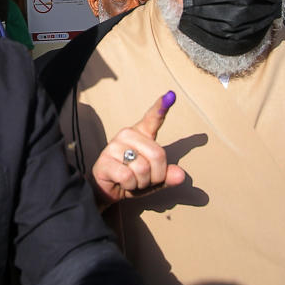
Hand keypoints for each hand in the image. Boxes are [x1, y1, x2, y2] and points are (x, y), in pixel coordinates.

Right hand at [90, 92, 185, 209]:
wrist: (108, 189)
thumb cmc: (133, 179)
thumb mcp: (154, 179)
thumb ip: (168, 176)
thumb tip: (180, 175)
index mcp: (142, 134)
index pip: (153, 118)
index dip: (162, 107)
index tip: (171, 95)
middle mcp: (128, 135)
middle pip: (157, 154)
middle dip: (156, 175)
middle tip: (145, 179)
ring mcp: (114, 146)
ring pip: (143, 168)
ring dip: (142, 182)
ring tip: (132, 181)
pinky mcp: (104, 160)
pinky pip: (128, 177)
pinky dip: (130, 186)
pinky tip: (122, 183)